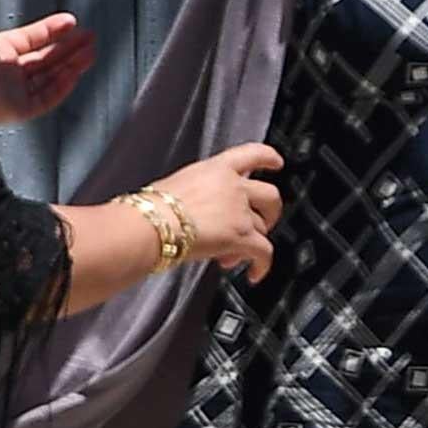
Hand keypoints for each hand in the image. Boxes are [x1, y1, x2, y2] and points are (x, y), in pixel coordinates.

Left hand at [0, 0, 97, 126]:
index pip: (32, 38)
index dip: (52, 30)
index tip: (71, 21)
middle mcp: (8, 73)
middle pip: (46, 58)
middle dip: (69, 47)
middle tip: (89, 37)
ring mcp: (15, 92)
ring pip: (51, 77)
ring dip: (72, 63)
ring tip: (90, 51)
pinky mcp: (20, 110)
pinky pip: (47, 97)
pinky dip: (63, 85)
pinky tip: (76, 72)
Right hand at [155, 143, 286, 283]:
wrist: (151, 224)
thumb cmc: (151, 209)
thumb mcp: (176, 186)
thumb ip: (197, 192)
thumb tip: (194, 209)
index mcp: (216, 169)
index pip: (251, 154)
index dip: (268, 157)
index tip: (277, 162)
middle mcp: (233, 186)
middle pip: (270, 194)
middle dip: (270, 211)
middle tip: (263, 223)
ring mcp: (240, 211)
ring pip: (263, 227)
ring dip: (253, 242)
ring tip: (233, 256)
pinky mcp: (241, 236)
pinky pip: (264, 252)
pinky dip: (262, 265)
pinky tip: (255, 274)